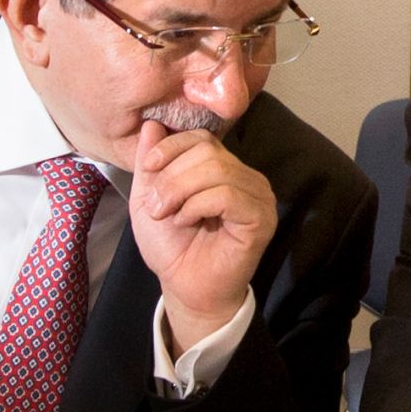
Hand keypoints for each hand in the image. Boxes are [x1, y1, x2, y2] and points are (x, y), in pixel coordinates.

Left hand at [130, 120, 275, 354]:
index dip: (171, 147)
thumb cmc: (171, 247)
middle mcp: (245, 177)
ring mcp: (257, 196)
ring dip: (180, 192)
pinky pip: (227, 194)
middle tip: (157, 206)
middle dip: (172, 176)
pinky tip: (187, 222)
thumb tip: (151, 123)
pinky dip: (198, 205)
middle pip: (207, 150)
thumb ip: (150, 163)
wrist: (185, 288)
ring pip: (217, 169)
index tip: (148, 169)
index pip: (202, 137)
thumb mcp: (149, 198)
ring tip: (169, 215)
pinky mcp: (261, 217)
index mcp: (223, 168)